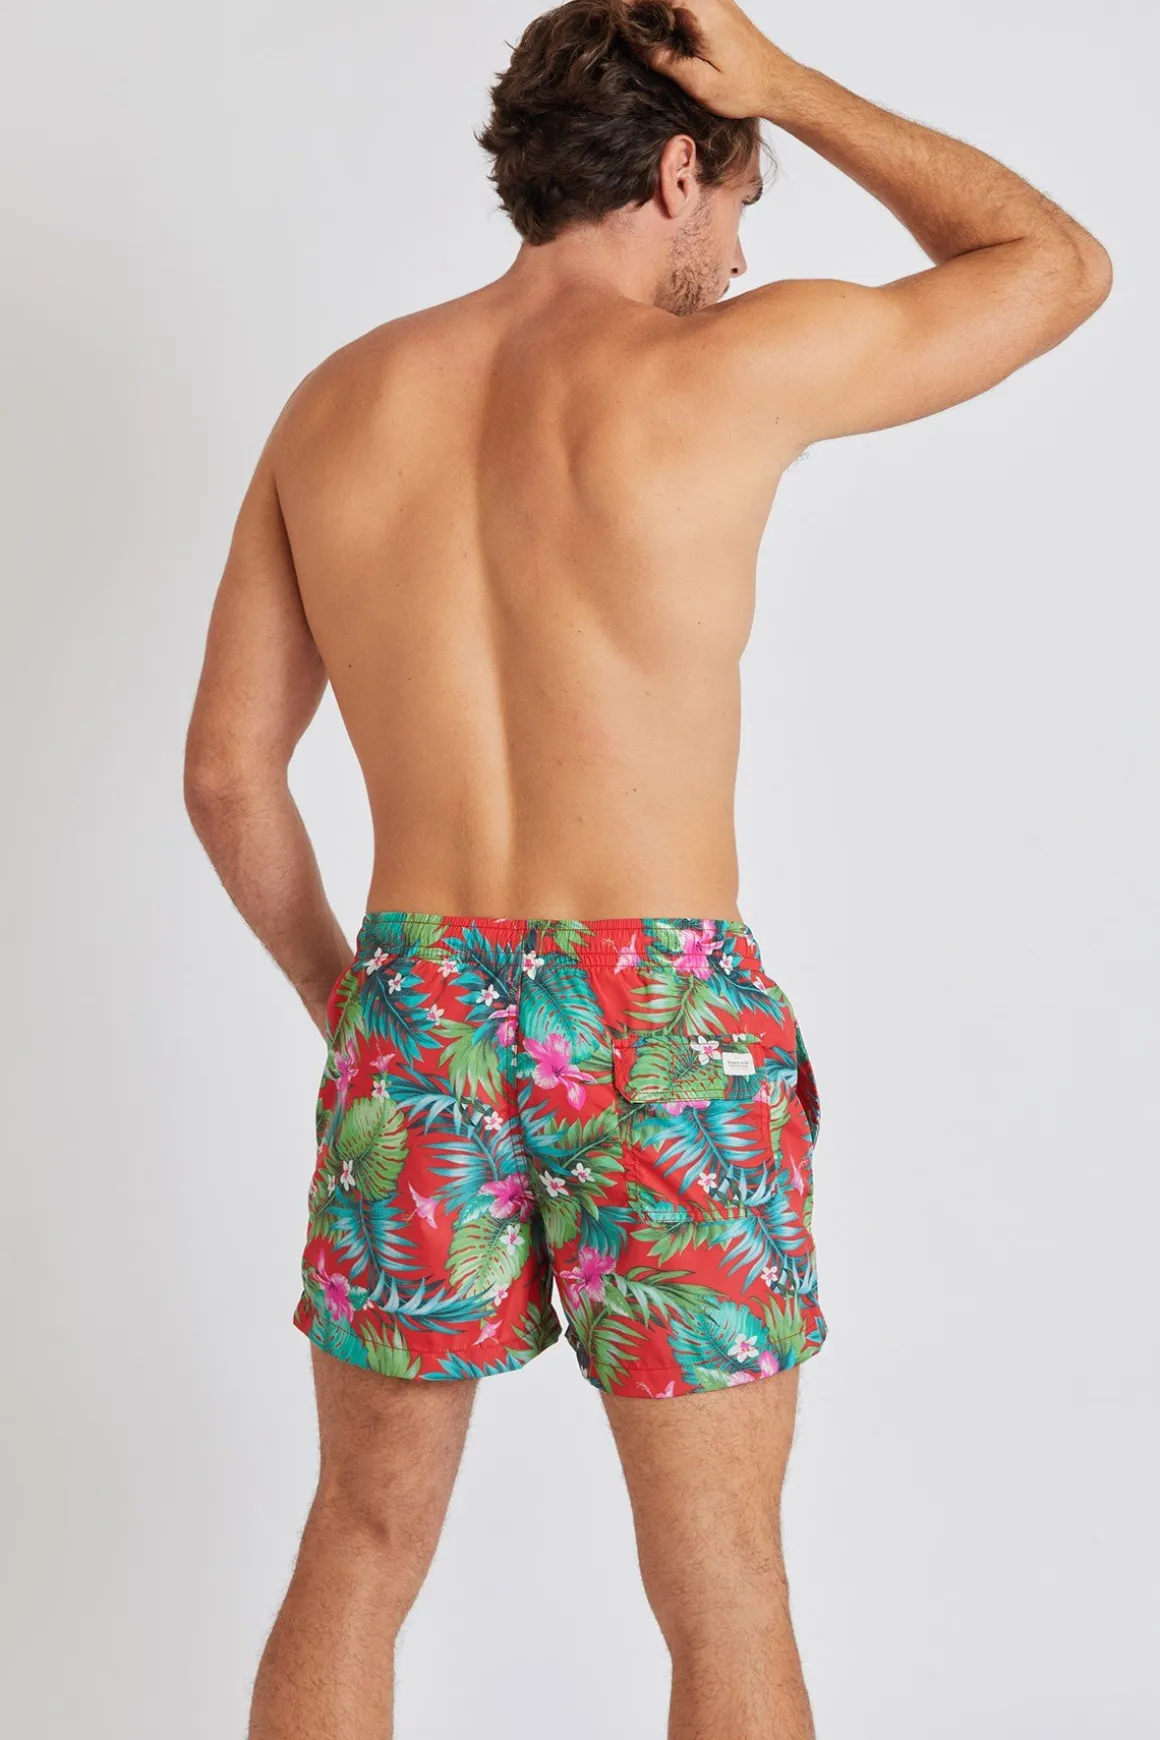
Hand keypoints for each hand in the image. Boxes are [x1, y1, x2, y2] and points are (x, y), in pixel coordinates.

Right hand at [623, 0, 783, 119]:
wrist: (778, 83)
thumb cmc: (744, 87)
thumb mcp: (698, 83)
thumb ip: (664, 59)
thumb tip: (633, 42)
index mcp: (700, 10)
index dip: (628, 7)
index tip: (612, 22)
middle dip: (637, 8)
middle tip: (620, 32)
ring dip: (651, 11)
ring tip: (635, 35)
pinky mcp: (715, 6)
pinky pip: (682, 2)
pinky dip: (666, 12)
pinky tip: (658, 34)